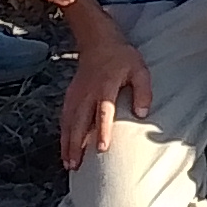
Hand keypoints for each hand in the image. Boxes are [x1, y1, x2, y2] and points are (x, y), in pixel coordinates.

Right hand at [56, 13, 149, 167]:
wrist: (97, 41)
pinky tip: (64, 149)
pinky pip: (65, 118)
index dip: (102, 131)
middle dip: (77, 145)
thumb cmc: (122, 57)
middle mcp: (88, 93)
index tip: (101, 149)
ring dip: (67, 144)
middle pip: (80, 122)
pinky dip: (63, 135)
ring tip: (69, 164)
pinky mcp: (71, 96)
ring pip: (69, 123)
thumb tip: (142, 113)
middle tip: (76, 166)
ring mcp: (76, 95)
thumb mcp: (139, 69)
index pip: (103, 112)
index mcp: (106, 86)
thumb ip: (143, 91)